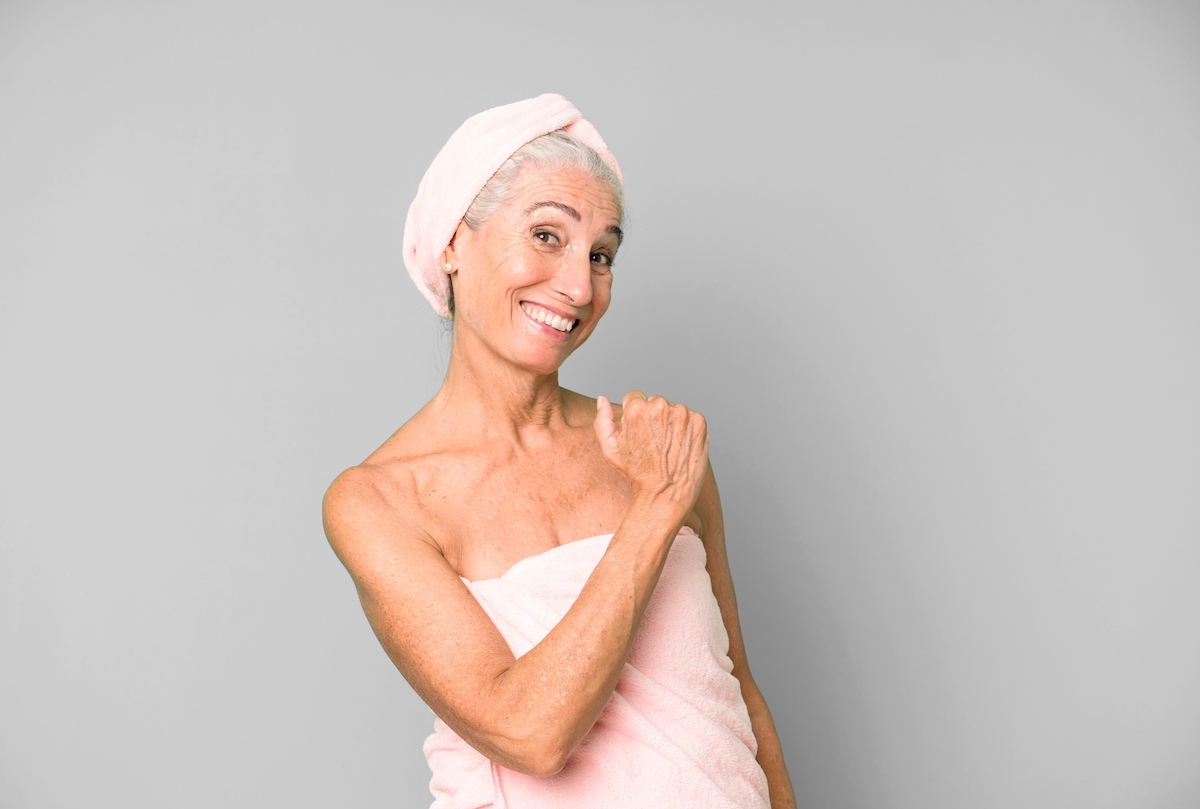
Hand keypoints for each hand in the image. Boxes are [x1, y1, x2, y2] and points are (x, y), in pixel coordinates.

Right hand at [594, 391, 708, 517]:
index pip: (634, 397)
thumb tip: (602, 399)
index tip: (640, 434)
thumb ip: (602, 421)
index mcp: (637, 409)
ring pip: (673, 410)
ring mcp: (682, 413)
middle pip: (654, 402)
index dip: (635, 417)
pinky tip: (680, 446)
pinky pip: (690, 418)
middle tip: (654, 443)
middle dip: (653, 418)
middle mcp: (660, 406)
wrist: (667, 494)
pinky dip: (686, 429)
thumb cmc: (637, 475)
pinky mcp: (699, 421)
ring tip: (668, 447)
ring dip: (671, 422)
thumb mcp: (610, 450)